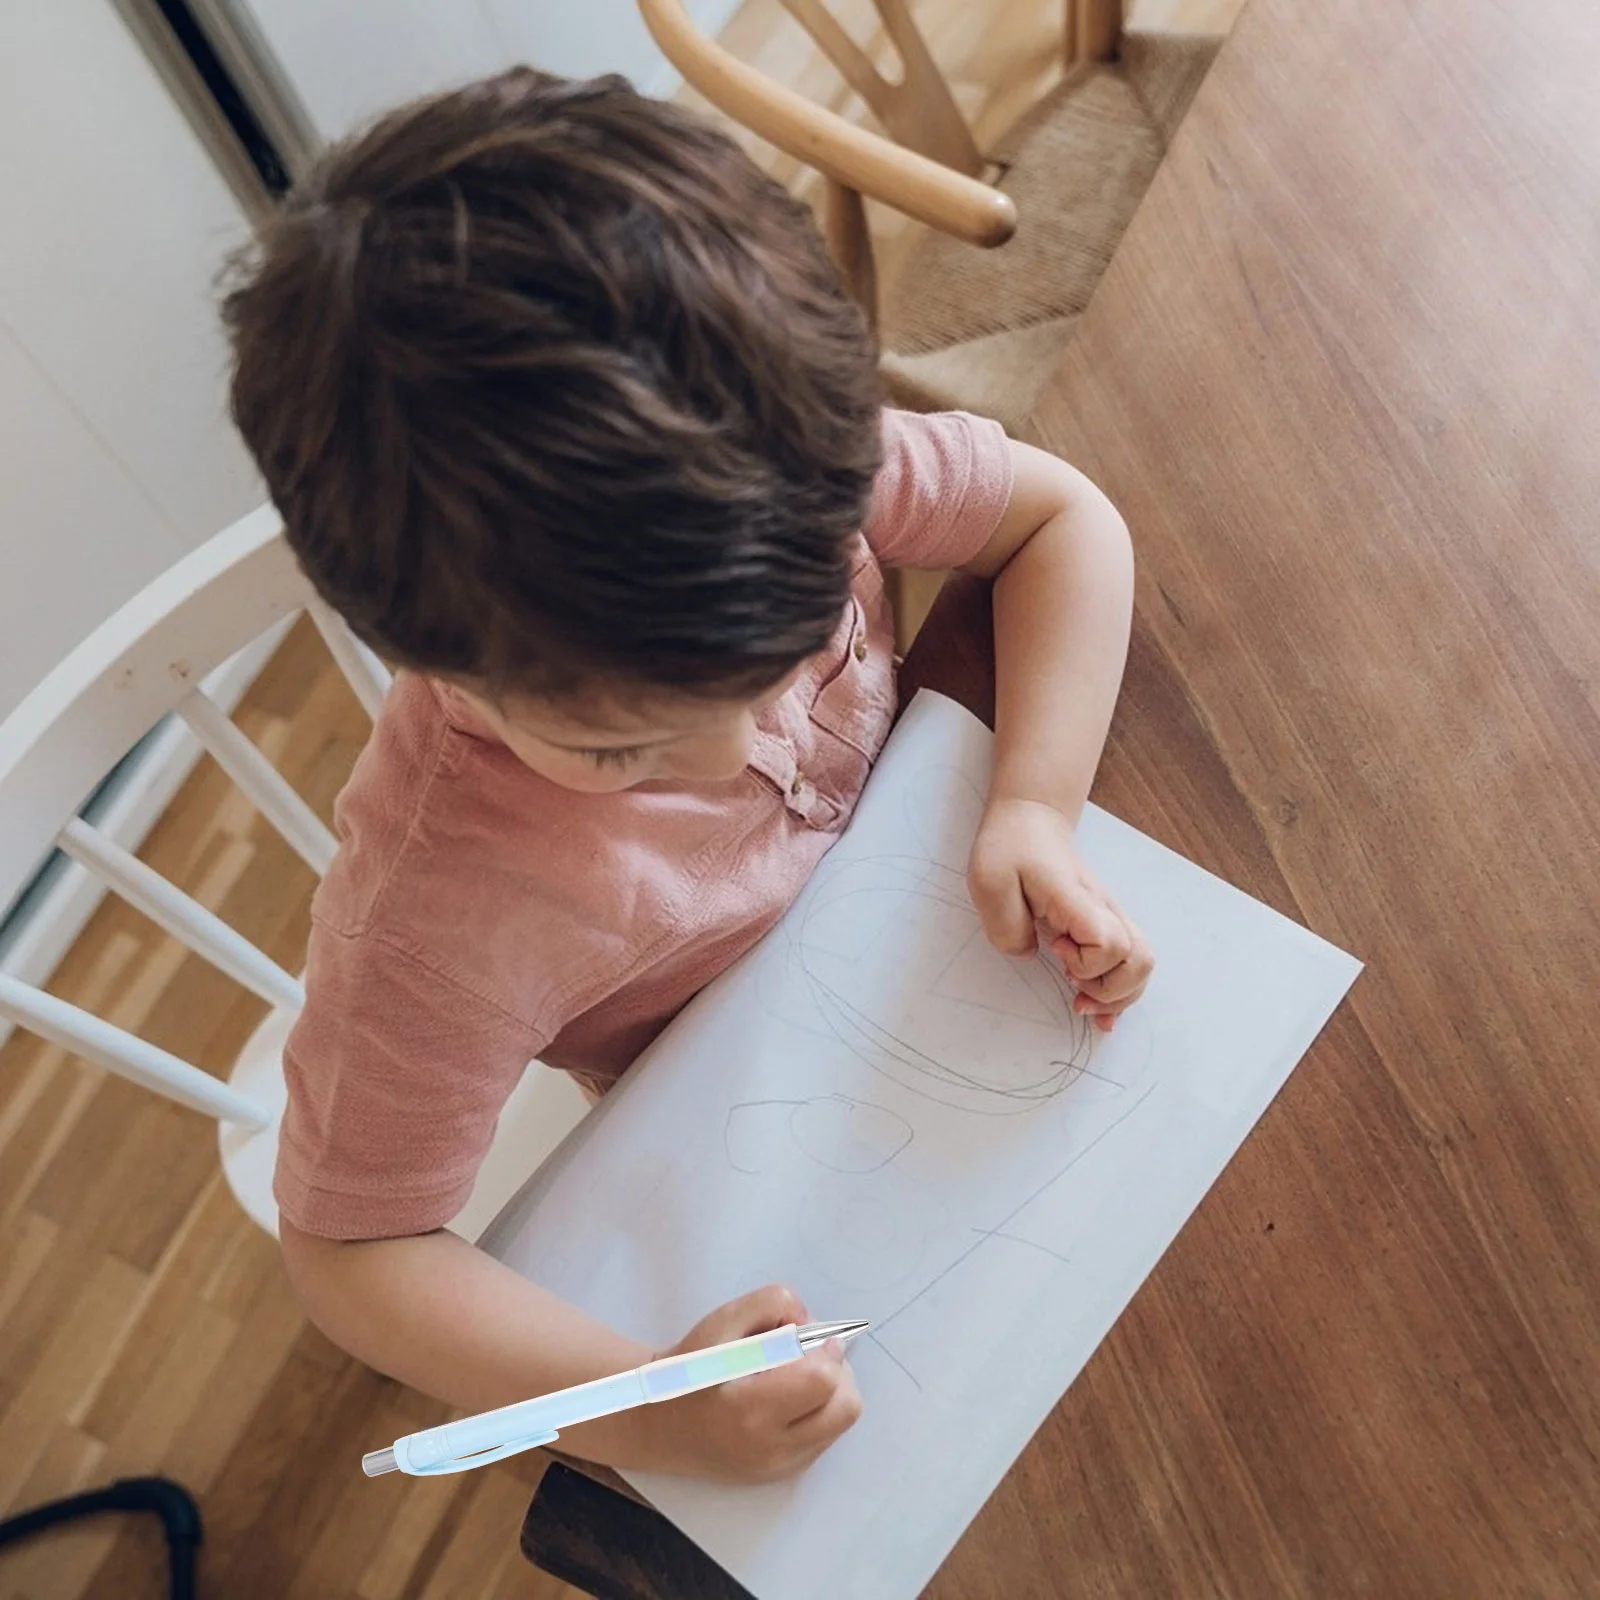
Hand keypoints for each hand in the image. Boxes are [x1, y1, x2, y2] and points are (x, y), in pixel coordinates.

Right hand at [636, 1285, 862, 1481]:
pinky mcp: (782, 1475)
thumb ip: (770, 1304)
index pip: (822, 1380)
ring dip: (831, 1393)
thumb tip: (812, 1323)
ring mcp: (779, 1468)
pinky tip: (786, 1398)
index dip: (822, 1348)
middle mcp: (771, 1449)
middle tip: (804, 1355)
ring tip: (792, 1376)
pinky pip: (825, 1437)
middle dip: (836, 1372)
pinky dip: (818, 1412)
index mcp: (750, 1409)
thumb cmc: (688, 1369)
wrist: (658, 1423)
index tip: (800, 1335)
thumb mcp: (720, 1321)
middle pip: (846, 1407)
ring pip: (840, 1423)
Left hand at [967, 797, 1152, 1031]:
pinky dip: (1119, 989)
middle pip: (1140, 960)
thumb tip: (1030, 955)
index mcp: (1078, 899)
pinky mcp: (1105, 924)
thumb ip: (1005, 927)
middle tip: (1074, 990)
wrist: (1030, 821)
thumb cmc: (1010, 848)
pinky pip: (1130, 962)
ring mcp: (1109, 916)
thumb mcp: (989, 883)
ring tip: (1083, 999)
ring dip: (1118, 994)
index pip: (1110, 943)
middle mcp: (1103, 909)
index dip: (1086, 961)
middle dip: (1110, 990)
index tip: (1055, 949)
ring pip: (1142, 964)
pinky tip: (1097, 1003)